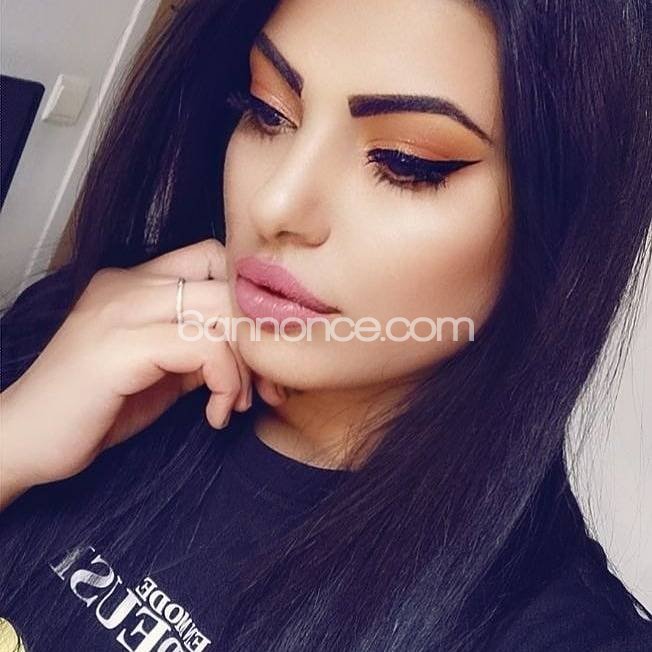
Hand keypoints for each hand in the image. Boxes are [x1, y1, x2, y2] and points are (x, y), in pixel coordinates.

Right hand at [0, 239, 285, 505]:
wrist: (25, 441)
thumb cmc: (94, 409)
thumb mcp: (160, 372)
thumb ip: (197, 349)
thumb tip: (247, 351)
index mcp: (135, 283)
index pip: (212, 257)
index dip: (246, 298)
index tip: (264, 347)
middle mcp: (128, 285)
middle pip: (226, 284)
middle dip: (261, 338)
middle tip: (270, 387)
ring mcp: (121, 310)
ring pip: (222, 311)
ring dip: (247, 366)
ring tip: (237, 404)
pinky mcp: (120, 346)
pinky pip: (204, 348)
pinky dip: (226, 383)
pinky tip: (216, 415)